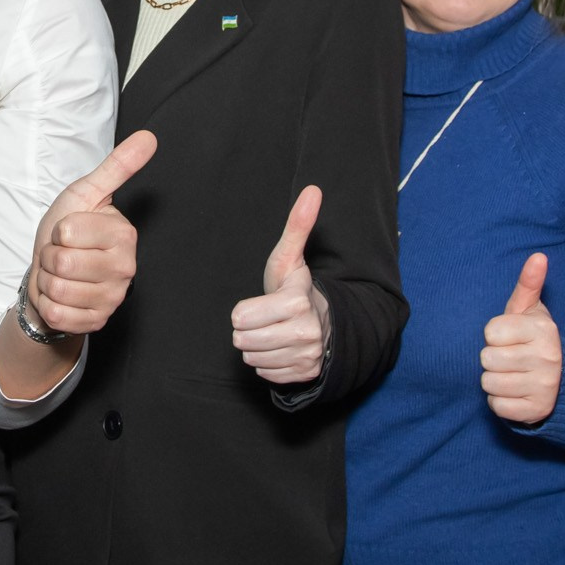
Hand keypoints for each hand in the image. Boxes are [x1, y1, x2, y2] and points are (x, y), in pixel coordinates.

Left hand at [25, 131, 157, 334]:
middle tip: (62, 255)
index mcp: (124, 235)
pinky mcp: (96, 323)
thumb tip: (148, 137)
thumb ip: (117, 167)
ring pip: (58, 290)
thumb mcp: (85, 194)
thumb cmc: (68, 232)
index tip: (68, 232)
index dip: (58, 231)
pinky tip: (62, 295)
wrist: (55, 273)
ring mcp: (112, 299)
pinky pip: (58, 314)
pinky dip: (49, 305)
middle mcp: (125, 269)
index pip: (68, 232)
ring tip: (61, 274)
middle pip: (62, 263)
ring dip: (48, 281)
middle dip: (50, 257)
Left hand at [230, 185, 330, 385]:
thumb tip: (312, 190)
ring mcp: (307, 356)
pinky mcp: (304, 374)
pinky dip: (268, 363)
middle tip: (264, 319)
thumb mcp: (289, 258)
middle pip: (243, 340)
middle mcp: (306, 332)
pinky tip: (280, 348)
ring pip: (252, 358)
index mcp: (298, 303)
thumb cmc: (295, 288)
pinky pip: (265, 373)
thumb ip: (297, 226)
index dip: (244, 310)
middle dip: (247, 329)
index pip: (241, 317)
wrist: (323, 322)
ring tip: (273, 332)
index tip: (260, 304)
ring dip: (256, 346)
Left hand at [481, 253, 560, 423]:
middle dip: (492, 358)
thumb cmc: (533, 339)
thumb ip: (529, 283)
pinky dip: (500, 401)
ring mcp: (544, 386)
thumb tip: (538, 256)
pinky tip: (515, 392)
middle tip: (511, 357)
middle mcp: (547, 358)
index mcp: (543, 330)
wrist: (561, 380)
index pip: (490, 332)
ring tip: (513, 374)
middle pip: (487, 358)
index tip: (510, 338)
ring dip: (495, 380)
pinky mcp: (536, 410)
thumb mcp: (530, 310)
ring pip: (489, 383)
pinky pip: (497, 406)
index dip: (494, 335)